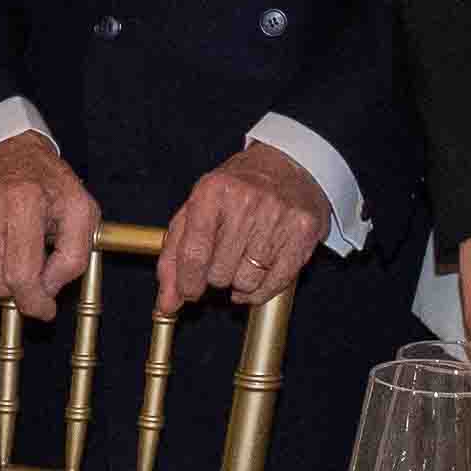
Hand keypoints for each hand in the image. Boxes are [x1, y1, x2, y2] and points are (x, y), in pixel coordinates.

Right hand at [0, 131, 101, 316]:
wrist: (7, 151)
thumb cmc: (47, 183)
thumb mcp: (81, 211)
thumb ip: (74, 255)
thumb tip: (47, 289)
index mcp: (23, 200)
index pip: (21, 274)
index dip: (35, 301)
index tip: (44, 308)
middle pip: (0, 282)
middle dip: (22, 288)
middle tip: (35, 265)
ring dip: (2, 278)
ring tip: (15, 249)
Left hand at [158, 141, 332, 315]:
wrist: (287, 166)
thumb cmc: (236, 191)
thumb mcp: (195, 211)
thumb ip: (174, 257)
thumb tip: (167, 303)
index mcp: (212, 192)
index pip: (193, 254)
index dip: (187, 283)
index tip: (189, 291)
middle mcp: (246, 201)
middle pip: (219, 274)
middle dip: (216, 275)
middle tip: (224, 257)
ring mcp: (278, 215)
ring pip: (246, 282)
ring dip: (240, 282)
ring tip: (243, 259)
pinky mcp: (303, 231)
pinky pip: (275, 284)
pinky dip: (262, 289)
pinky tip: (259, 271)